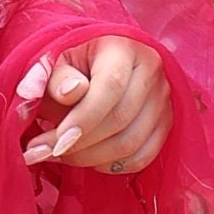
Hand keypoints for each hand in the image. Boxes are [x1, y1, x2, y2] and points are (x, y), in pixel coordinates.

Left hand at [14, 37, 172, 175]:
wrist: (94, 66)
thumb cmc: (70, 64)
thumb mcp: (55, 61)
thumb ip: (54, 77)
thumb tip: (69, 93)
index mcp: (123, 48)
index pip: (110, 86)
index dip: (83, 119)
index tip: (55, 142)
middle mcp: (151, 69)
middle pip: (121, 118)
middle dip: (80, 144)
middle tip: (46, 152)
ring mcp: (162, 97)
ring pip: (131, 142)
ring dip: (91, 158)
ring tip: (61, 155)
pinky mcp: (166, 121)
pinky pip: (143, 156)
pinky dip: (113, 166)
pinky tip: (88, 160)